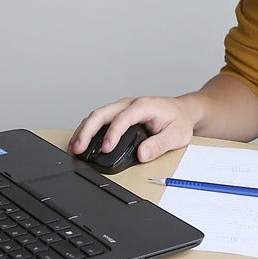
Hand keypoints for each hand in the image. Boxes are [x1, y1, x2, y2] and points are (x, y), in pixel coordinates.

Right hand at [68, 96, 200, 165]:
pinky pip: (99, 120)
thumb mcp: (176, 135)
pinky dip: (87, 131)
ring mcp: (121, 108)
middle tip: (79, 148)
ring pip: (96, 116)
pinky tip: (80, 142)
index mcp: (143, 106)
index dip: (112, 134)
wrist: (183, 111)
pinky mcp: (117, 115)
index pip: (122, 118)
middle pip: (101, 114)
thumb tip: (142, 154)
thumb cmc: (179, 120)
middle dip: (87, 131)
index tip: (105, 149)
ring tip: (74, 148)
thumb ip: (159, 145)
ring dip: (83, 131)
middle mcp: (129, 104)